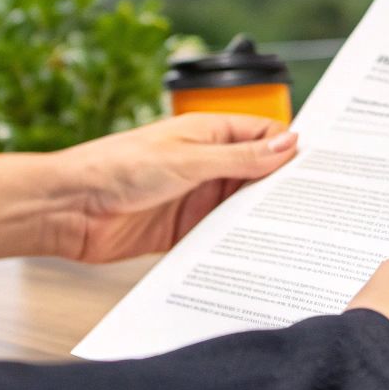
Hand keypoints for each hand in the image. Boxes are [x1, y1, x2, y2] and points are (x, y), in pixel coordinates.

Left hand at [50, 113, 298, 262]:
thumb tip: (287, 146)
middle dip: (282, 188)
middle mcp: (207, 165)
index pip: (265, 136)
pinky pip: (219, 236)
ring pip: (242, 208)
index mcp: (210, 135)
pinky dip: (235, 244)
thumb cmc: (117, 168)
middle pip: (259, 174)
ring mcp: (196, 198)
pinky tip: (255, 254)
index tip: (321, 169)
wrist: (67, 208)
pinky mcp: (183, 230)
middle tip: (317, 207)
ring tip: (294, 235)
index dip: (291, 150)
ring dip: (260, 219)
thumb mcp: (188, 160)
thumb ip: (240, 158)